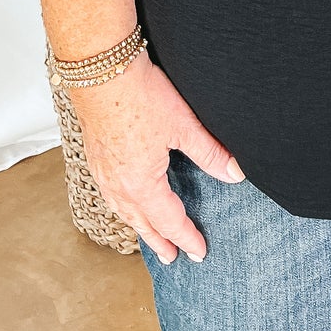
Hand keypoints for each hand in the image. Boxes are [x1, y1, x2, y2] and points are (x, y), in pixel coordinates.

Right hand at [66, 50, 245, 262]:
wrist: (101, 71)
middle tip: (172, 258)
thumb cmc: (140, 96)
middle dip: (160, 242)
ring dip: (139, 226)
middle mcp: (119, 186)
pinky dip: (122, 206)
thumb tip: (235, 174)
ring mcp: (103, 172)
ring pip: (123, 210)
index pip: (169, 221)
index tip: (199, 252)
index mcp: (142, 184)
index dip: (187, 237)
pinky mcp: (95, 156)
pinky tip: (125, 201)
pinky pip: (109, 195)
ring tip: (149, 236)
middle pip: (142, 223)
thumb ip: (210, 152)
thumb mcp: (183, 125)